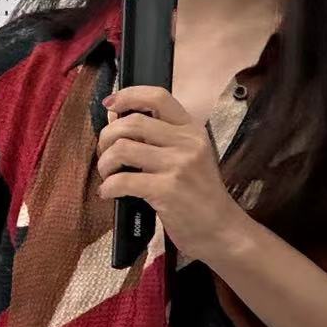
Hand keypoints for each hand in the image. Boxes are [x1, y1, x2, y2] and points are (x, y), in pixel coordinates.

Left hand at [96, 86, 254, 264]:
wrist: (222, 230)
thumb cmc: (201, 195)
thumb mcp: (189, 157)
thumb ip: (160, 139)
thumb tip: (116, 121)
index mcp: (191, 130)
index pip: (158, 96)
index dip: (128, 95)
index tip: (109, 105)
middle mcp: (186, 142)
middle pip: (131, 122)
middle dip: (106, 137)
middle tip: (105, 153)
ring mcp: (177, 166)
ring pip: (122, 148)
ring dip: (105, 162)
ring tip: (107, 175)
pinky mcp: (166, 191)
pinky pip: (122, 181)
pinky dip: (108, 187)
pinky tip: (109, 193)